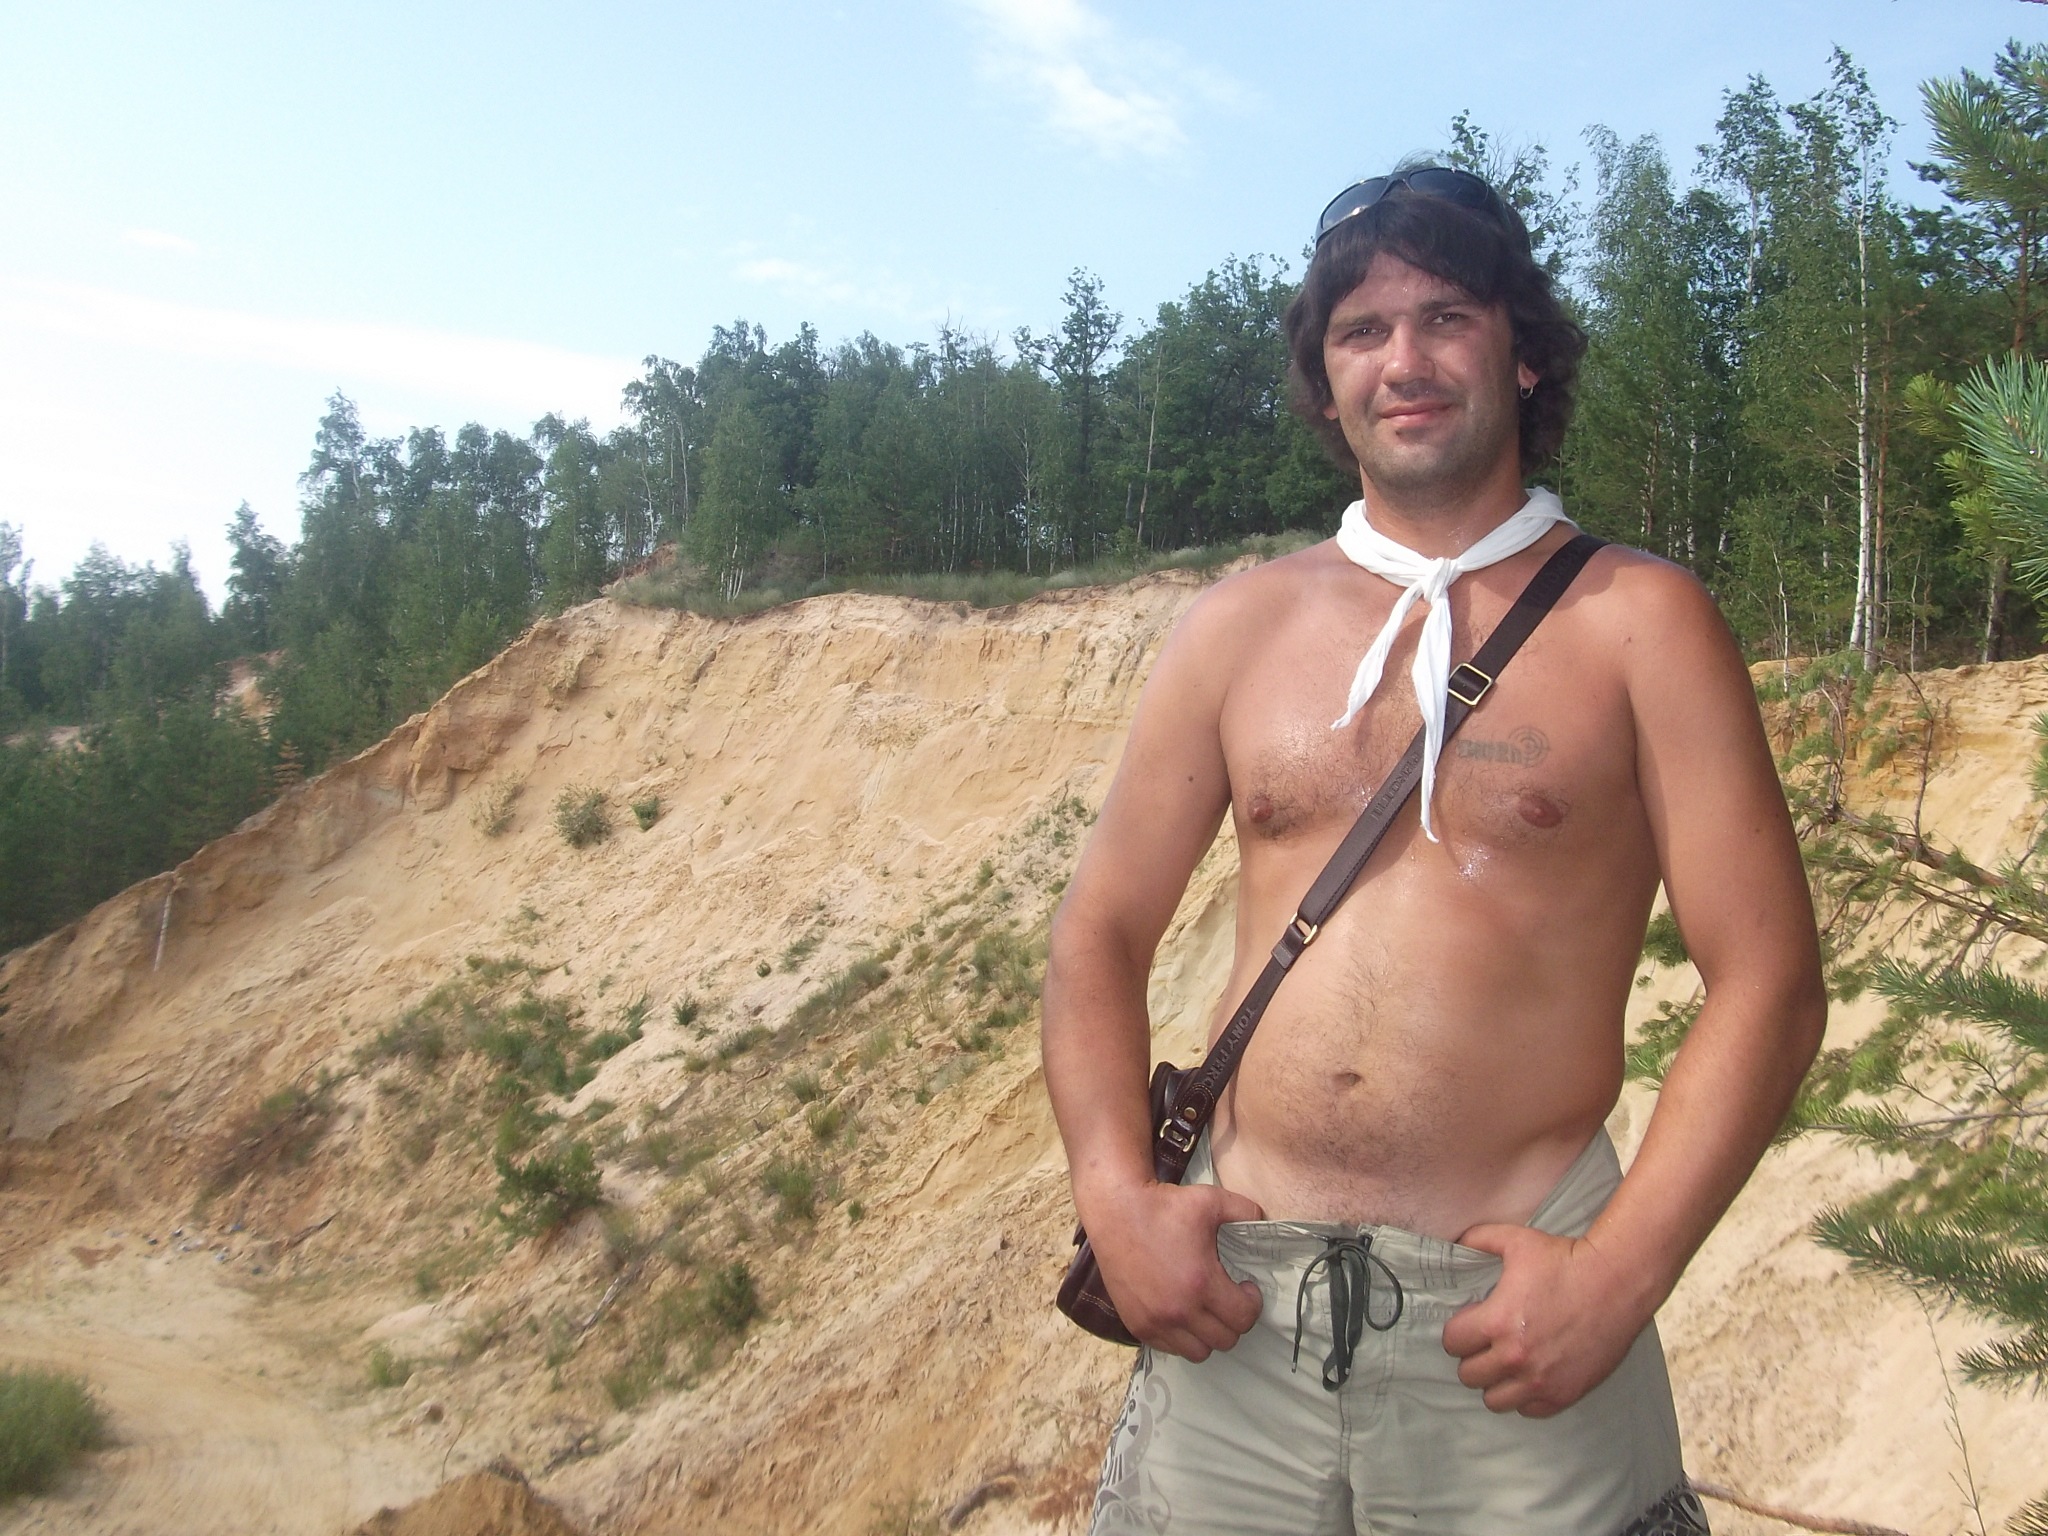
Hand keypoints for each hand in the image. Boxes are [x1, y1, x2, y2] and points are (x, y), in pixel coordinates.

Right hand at [1086, 1180, 1265, 1360]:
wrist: (1116, 1210)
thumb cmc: (1165, 1205)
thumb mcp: (1211, 1200)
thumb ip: (1246, 1211)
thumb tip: (1265, 1219)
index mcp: (1202, 1283)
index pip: (1243, 1318)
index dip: (1252, 1303)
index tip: (1246, 1286)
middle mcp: (1179, 1310)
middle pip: (1225, 1341)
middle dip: (1234, 1320)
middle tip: (1228, 1297)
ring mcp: (1155, 1321)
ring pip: (1199, 1352)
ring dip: (1208, 1334)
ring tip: (1205, 1309)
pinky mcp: (1137, 1324)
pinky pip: (1170, 1348)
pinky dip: (1181, 1337)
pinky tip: (1181, 1312)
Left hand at [1439, 1224, 1647, 1416]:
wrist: (1616, 1282)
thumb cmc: (1565, 1260)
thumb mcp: (1516, 1240)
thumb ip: (1478, 1239)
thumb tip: (1455, 1243)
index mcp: (1497, 1322)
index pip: (1452, 1342)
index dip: (1459, 1331)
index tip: (1472, 1322)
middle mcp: (1516, 1358)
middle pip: (1469, 1375)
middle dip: (1473, 1356)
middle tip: (1488, 1342)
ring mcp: (1541, 1381)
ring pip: (1494, 1400)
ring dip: (1496, 1382)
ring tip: (1507, 1362)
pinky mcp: (1565, 1393)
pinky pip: (1529, 1410)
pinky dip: (1525, 1396)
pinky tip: (1531, 1375)